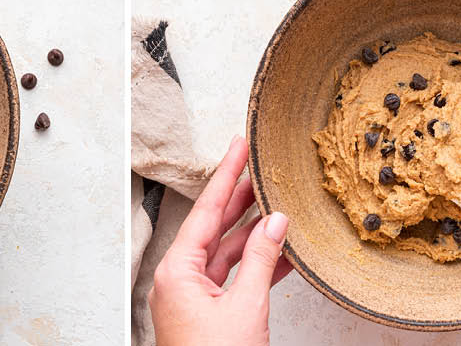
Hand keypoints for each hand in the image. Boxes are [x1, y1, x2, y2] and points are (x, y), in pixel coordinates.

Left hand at [148, 135, 293, 345]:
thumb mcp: (245, 306)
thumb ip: (262, 261)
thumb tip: (275, 223)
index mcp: (177, 271)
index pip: (205, 211)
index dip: (226, 175)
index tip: (238, 146)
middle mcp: (180, 280)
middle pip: (214, 227)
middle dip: (241, 198)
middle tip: (261, 167)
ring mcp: (194, 297)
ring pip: (228, 253)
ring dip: (255, 232)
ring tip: (280, 204)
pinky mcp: (211, 313)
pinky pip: (235, 278)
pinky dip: (259, 265)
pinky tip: (283, 250)